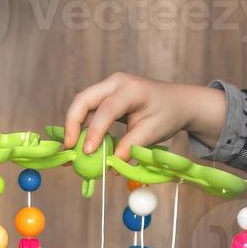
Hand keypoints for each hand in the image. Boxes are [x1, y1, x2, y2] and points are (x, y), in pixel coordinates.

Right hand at [61, 71, 226, 160]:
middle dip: (72, 123)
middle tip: (68, 147)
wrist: (178, 102)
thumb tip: (111, 164)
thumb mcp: (153, 132)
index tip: (88, 152)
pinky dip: (82, 126)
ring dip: (75, 126)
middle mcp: (116, 83)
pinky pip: (89, 109)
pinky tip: (79, 143)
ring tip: (70, 150)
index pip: (107, 109)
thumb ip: (131, 147)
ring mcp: (109, 87)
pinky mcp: (106, 95)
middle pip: (84, 99)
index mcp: (131, 89)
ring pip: (83, 104)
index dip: (95, 131)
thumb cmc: (168, 115)